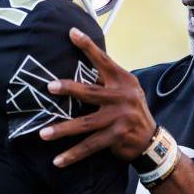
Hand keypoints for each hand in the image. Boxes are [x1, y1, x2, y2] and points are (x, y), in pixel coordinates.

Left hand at [39, 27, 156, 166]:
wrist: (151, 139)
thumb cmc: (130, 110)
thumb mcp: (125, 90)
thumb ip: (106, 81)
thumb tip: (77, 68)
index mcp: (123, 80)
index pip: (103, 60)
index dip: (87, 46)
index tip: (71, 32)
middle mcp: (122, 97)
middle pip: (90, 92)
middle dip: (69, 89)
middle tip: (49, 87)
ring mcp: (120, 118)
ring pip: (85, 124)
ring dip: (63, 130)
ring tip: (43, 133)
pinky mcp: (117, 136)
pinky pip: (91, 146)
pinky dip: (74, 154)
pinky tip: (58, 161)